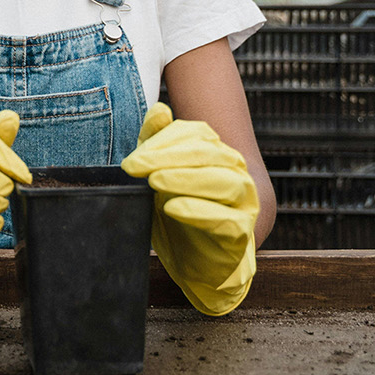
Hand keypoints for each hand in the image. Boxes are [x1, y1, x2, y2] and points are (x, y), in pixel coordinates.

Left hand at [121, 103, 257, 315]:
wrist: (197, 264)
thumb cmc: (179, 215)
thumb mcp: (159, 177)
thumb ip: (157, 144)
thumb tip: (159, 109)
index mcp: (218, 153)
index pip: (196, 134)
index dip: (163, 141)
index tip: (132, 159)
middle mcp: (236, 172)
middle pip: (208, 154)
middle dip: (167, 157)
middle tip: (134, 166)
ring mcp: (243, 203)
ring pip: (224, 182)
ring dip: (186, 179)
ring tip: (155, 181)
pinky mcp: (242, 233)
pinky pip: (227, 219)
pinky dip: (199, 211)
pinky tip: (173, 208)